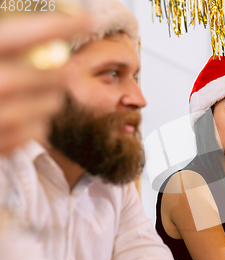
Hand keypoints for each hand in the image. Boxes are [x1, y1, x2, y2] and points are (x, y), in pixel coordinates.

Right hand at [0, 13, 87, 153]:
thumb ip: (7, 42)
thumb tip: (50, 28)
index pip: (35, 32)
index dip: (66, 24)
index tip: (88, 20)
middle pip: (56, 75)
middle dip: (58, 72)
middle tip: (50, 71)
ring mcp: (1, 118)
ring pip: (53, 103)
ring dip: (47, 98)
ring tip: (25, 96)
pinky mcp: (4, 145)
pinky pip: (41, 130)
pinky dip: (35, 123)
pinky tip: (15, 117)